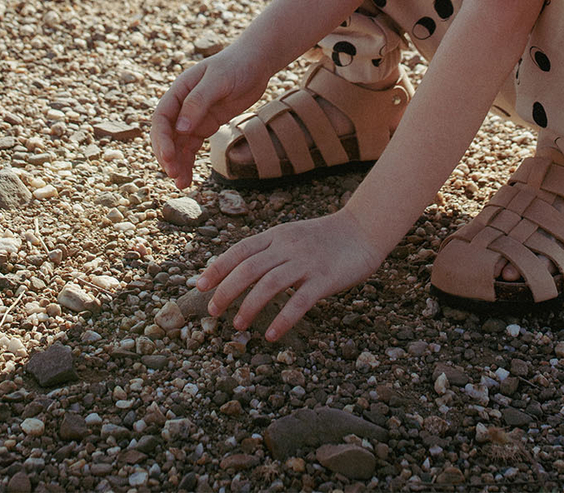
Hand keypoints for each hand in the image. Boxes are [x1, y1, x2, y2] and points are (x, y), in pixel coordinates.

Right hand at [150, 43, 269, 189]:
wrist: (256, 62)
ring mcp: (193, 116)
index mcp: (179, 90)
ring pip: (178, 144)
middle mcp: (182, 105)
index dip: (162, 139)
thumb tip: (180, 129)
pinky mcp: (206, 124)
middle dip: (167, 155)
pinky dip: (188, 161)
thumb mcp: (218, 80)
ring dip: (176, 163)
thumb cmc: (236, 65)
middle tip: (174, 174)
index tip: (169, 157)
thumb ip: (198, 102)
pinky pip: (191, 146)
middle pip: (166, 134)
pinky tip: (188, 177)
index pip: (162, 118)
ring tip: (181, 184)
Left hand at [197, 209, 383, 340]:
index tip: (200, 285)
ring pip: (270, 283)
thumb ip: (270, 251)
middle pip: (249, 268)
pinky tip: (272, 335)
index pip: (241, 249)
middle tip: (213, 312)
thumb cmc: (325, 238)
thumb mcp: (293, 236)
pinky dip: (283, 319)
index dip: (218, 267)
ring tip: (238, 326)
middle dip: (227, 290)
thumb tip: (241, 272)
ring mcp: (306, 262)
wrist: (363, 230)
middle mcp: (288, 246)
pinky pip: (299, 301)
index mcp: (278, 235)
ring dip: (249, 306)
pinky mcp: (324, 279)